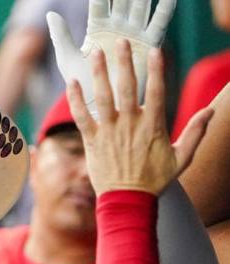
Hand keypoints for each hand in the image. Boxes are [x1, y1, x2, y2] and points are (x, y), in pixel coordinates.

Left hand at [48, 0, 175, 114]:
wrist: (98, 105)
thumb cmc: (82, 84)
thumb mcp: (68, 59)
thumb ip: (62, 36)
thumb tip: (50, 14)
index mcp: (98, 27)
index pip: (100, 3)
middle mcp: (117, 27)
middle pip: (123, 0)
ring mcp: (133, 34)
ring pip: (140, 8)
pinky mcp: (147, 45)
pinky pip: (158, 25)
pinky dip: (164, 11)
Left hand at [67, 39, 213, 195]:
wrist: (127, 202)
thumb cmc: (154, 180)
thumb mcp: (181, 158)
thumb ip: (195, 133)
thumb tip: (210, 111)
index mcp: (153, 127)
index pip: (158, 93)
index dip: (157, 71)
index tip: (155, 51)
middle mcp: (130, 126)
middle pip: (128, 89)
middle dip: (125, 63)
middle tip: (121, 43)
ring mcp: (110, 133)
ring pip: (104, 98)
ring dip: (100, 74)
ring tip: (96, 53)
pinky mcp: (92, 141)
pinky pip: (82, 116)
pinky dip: (76, 100)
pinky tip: (72, 83)